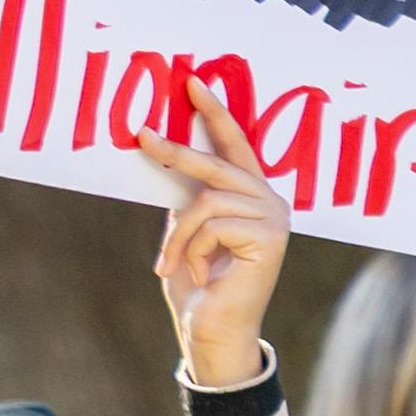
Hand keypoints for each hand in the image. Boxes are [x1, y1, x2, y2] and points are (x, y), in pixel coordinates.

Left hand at [136, 99, 295, 390]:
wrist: (212, 333)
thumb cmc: (198, 287)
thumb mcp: (186, 231)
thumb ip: (188, 197)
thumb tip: (165, 149)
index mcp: (255, 198)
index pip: (236, 147)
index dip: (215, 114)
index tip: (192, 82)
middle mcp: (271, 204)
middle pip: (217, 165)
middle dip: (176, 152)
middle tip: (141, 135)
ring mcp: (274, 220)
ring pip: (207, 200)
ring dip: (180, 235)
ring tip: (172, 263)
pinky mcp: (269, 239)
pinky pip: (212, 224)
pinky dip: (193, 250)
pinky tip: (200, 274)